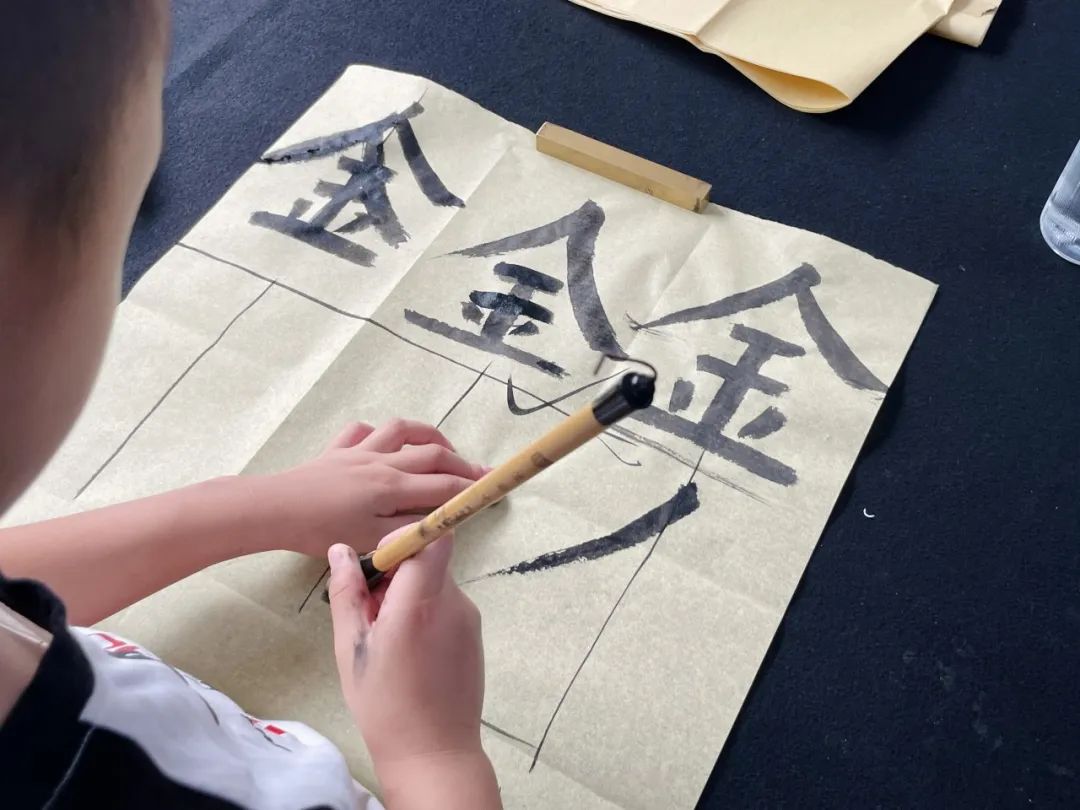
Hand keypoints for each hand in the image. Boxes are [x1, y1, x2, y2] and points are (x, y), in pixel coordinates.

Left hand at [254, 420, 488, 557]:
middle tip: (479, 472)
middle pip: (433, 453)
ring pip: (403, 429)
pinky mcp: (338, 449)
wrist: (274, 510)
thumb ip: (408, 531)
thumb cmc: (320, 531)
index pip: (443, 486)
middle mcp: (382, 462)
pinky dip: (380, 433)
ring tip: (443, 446)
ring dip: (429, 433)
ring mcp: (360, 451)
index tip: (490, 490)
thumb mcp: (370, 540)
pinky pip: (364, 430)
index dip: (470, 489)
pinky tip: (385, 443)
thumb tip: (439, 525)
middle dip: (461, 462)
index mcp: (393, 487)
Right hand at [327, 533, 500, 808]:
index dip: (403, 540)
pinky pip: (447, 605)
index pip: (432, 538)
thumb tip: (340, 551)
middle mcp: (454, 603)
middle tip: (370, 611)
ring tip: (387, 638)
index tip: (378, 565)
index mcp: (421, 603)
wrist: (434, 753)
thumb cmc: (385, 705)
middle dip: (397, 573)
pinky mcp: (474, 634)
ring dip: (409, 595)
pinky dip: (425, 613)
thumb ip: (346, 594)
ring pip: (436, 583)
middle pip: (429, 560)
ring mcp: (469, 619)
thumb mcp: (351, 648)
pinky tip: (408, 651)